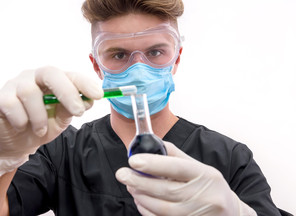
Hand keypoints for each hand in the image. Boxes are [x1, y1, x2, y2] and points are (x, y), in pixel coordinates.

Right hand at [0, 66, 102, 178]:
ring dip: (39, 116)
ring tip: (40, 130)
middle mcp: (33, 77)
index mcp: (52, 81)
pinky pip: (11, 104)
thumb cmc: (40, 127)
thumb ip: (71, 109)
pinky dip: (21, 120)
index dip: (84, 83)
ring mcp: (15, 85)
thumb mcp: (61, 120)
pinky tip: (21, 126)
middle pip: (50, 73)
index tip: (98, 95)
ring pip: (29, 91)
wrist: (15, 144)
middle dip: (66, 91)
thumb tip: (88, 100)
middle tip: (77, 111)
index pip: (69, 75)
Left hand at [116, 142, 255, 215]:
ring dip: (142, 197)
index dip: (154, 164)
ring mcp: (197, 214)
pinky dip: (147, 211)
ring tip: (130, 186)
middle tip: (122, 174)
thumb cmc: (210, 187)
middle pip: (167, 190)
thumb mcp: (199, 167)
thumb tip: (152, 143)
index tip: (134, 160)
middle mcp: (204, 196)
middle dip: (140, 182)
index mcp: (206, 175)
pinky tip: (140, 201)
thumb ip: (175, 156)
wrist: (231, 214)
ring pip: (162, 208)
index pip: (178, 168)